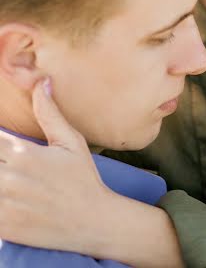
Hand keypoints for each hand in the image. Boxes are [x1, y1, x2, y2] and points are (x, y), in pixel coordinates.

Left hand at [0, 78, 115, 254]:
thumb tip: (42, 81)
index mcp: (23, 154)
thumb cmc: (83, 177)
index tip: (2, 141)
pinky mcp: (4, 227)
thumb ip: (49, 113)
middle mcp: (10, 178)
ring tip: (7, 174)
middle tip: (5, 160)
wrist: (93, 222)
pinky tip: (7, 194)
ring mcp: (5, 205)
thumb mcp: (70, 141)